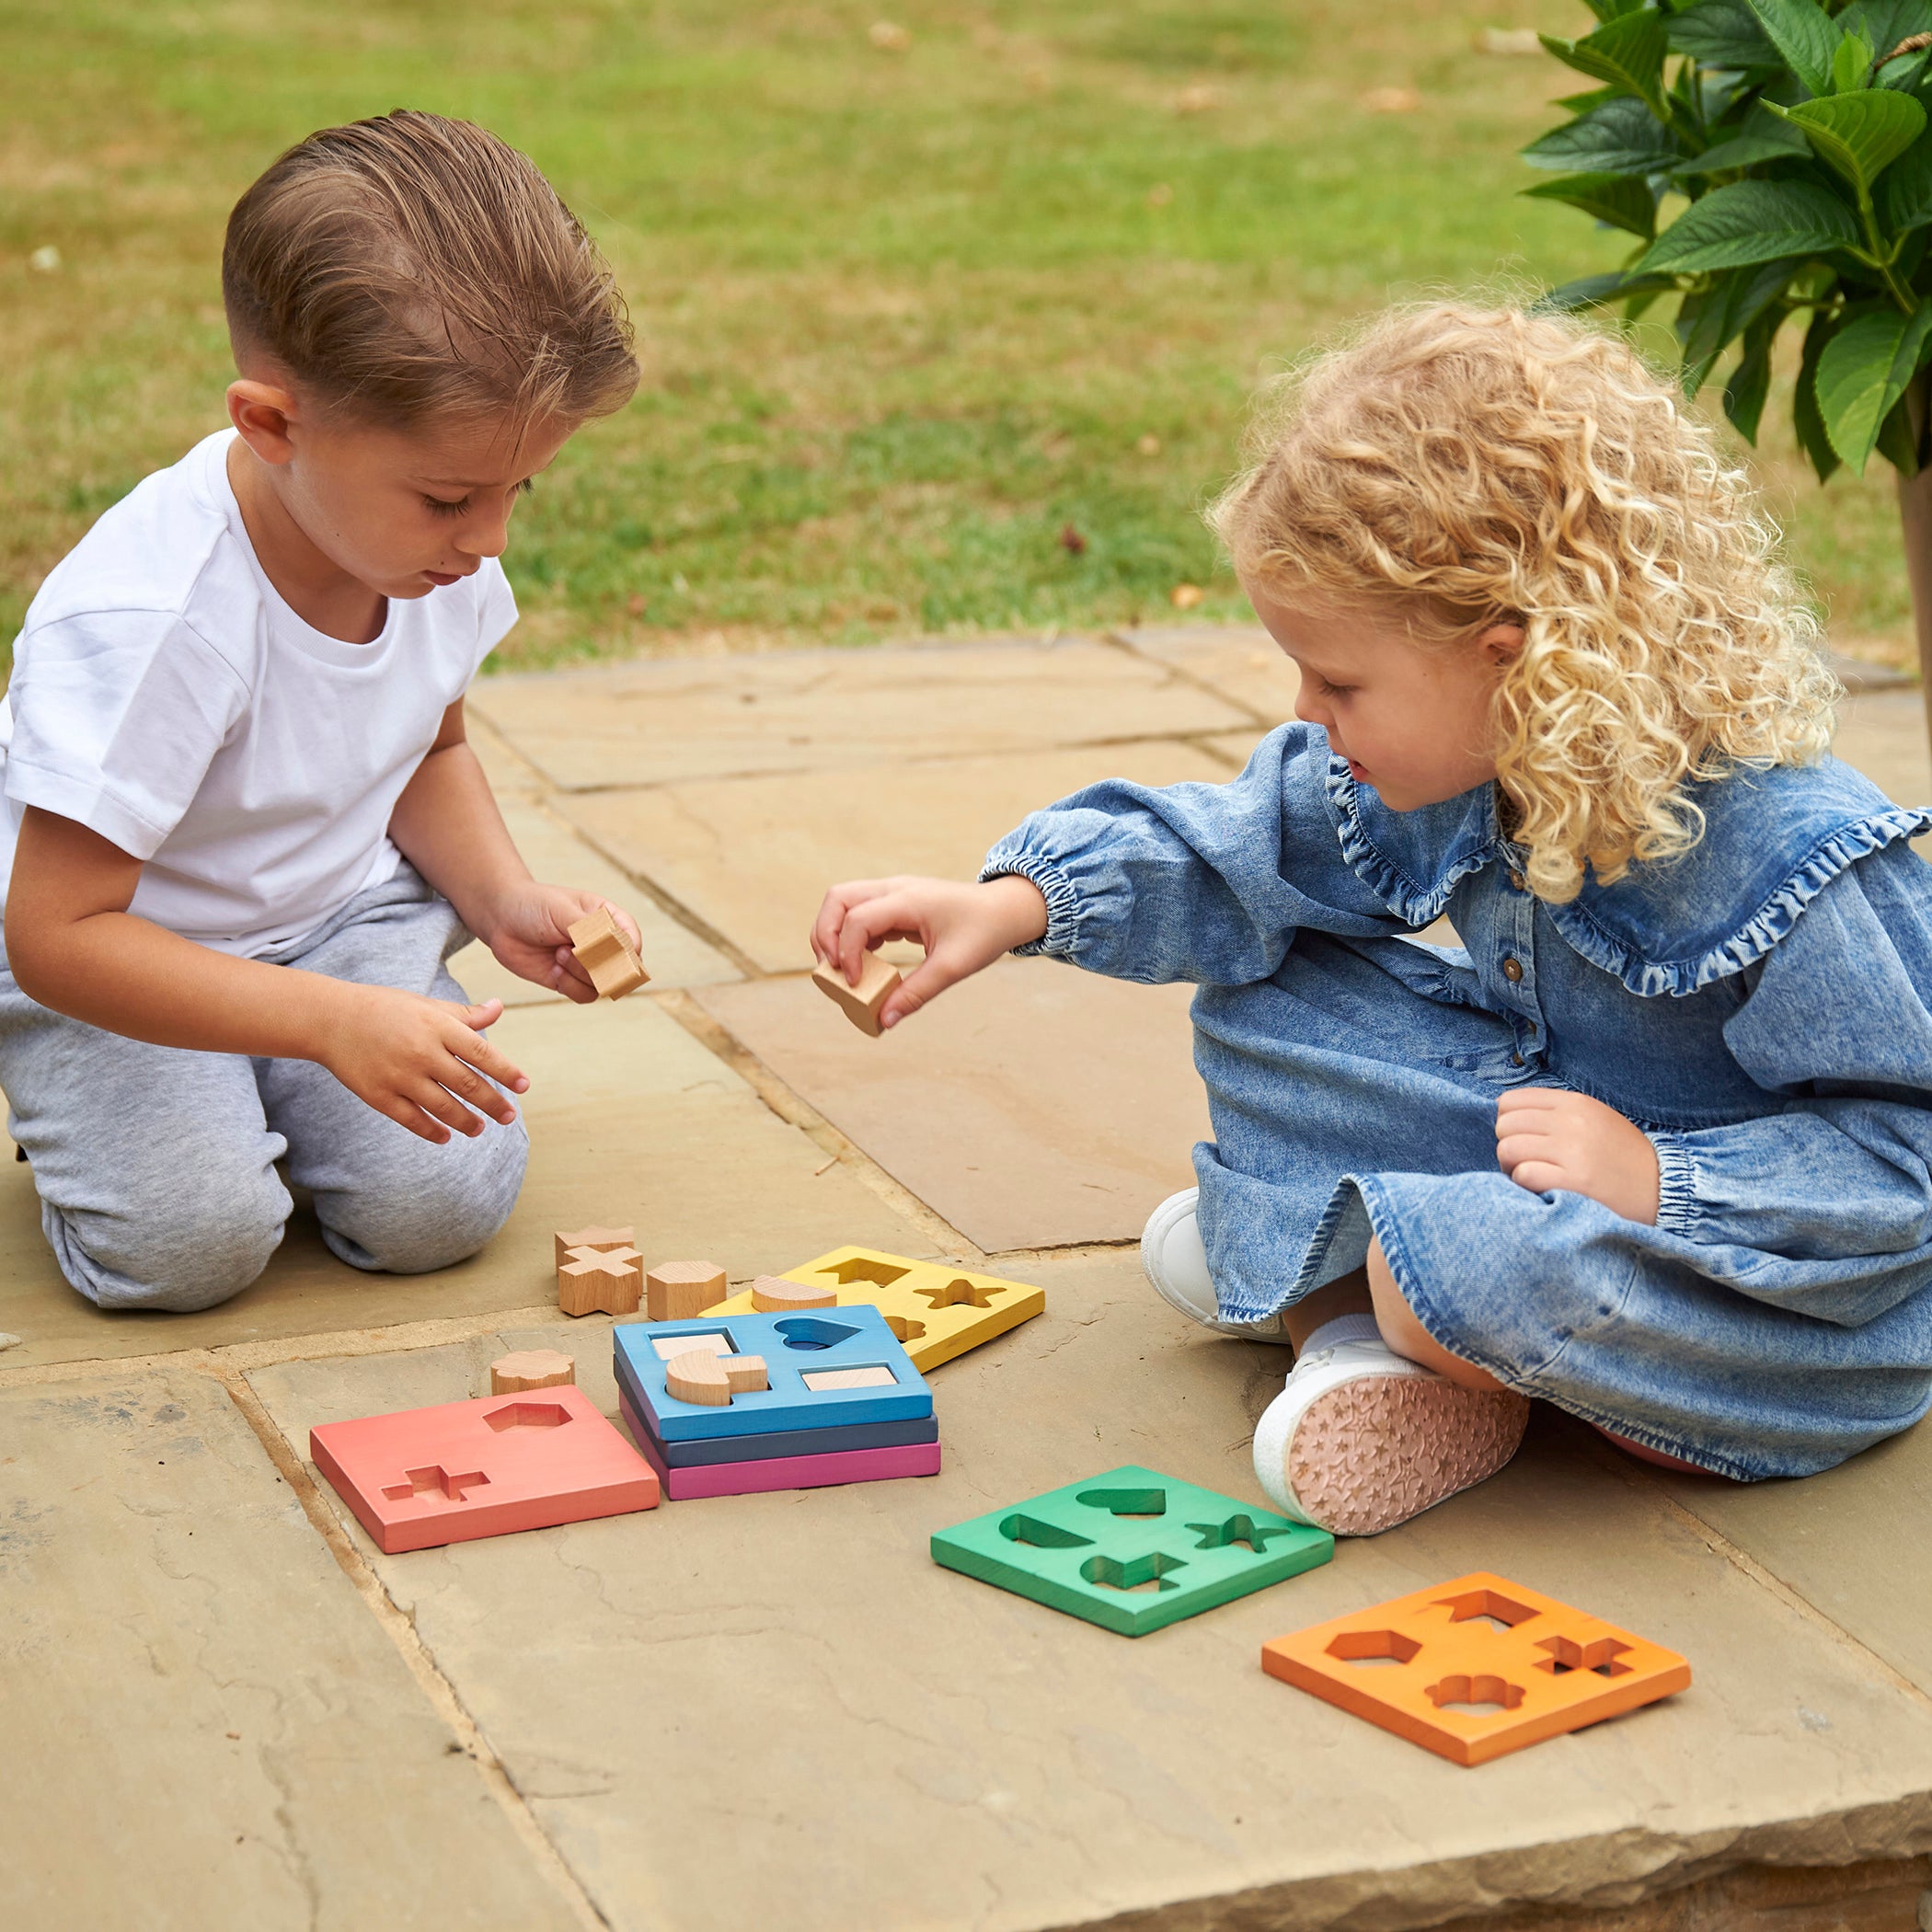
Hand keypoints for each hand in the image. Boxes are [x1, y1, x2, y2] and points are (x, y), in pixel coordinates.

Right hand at [315, 984, 530, 1144]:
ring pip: (443, 1106)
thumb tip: (499, 1007)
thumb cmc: (385, 1009)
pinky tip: (445, 1136)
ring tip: (480, 1128)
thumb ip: (464, 1014)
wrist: (331, 1019)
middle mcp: (422, 1052)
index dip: (506, 1071)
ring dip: (466, 1121)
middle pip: (467, 1084)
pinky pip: (411, 1119)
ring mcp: (400, 1076)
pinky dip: (431, 1131)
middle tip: (508, 1117)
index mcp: (437, 1026)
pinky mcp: (379, 1095)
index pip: (481, 1052)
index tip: (524, 1086)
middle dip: (493, 1103)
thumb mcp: (427, 1005)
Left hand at [475, 882, 643, 1005]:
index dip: (625, 951)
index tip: (607, 949)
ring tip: (558, 954)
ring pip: (604, 984)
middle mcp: (603, 942)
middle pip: (622, 968)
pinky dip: (570, 986)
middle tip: (572, 950)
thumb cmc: (533, 905)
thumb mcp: (562, 911)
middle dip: (597, 963)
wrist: (501, 919)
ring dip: (580, 973)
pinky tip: (553, 969)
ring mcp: (588, 963)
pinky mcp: (572, 980)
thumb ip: (591, 930)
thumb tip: (617, 948)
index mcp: (608, 918)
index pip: (631, 939)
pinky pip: (586, 995)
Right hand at [810, 874, 1048, 1027]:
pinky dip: (851, 937)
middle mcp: (894, 889)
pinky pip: (859, 914)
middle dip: (825, 934)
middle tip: (832, 972)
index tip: (856, 985)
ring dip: (833, 935)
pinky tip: (862, 965)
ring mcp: (893, 894)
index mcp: (908, 899)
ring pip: (842, 903)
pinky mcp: (895, 904)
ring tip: (839, 971)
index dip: (848, 953)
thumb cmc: (984, 933)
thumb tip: (884, 1020)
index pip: (857, 919)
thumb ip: (917, 993)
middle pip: (837, 899)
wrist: (1006, 911)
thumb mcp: (953, 967)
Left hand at [1495, 1087, 1659, 1224]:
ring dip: (1513, 1167)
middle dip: (1508, 1145)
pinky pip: (1524, 1174)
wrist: (1664, 1189)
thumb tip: (1506, 1115)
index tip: (1524, 1139)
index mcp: (1576, 1103)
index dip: (1509, 1123)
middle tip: (1526, 1162)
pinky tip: (1544, 1189)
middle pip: (1505, 1125)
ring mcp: (1574, 1151)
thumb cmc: (1622, 1158)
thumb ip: (1555, 1114)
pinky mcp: (1575, 1181)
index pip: (1510, 1101)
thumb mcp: (1594, 1120)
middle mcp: (1573, 1123)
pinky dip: (1526, 1184)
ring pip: (1508, 1149)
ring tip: (1532, 1176)